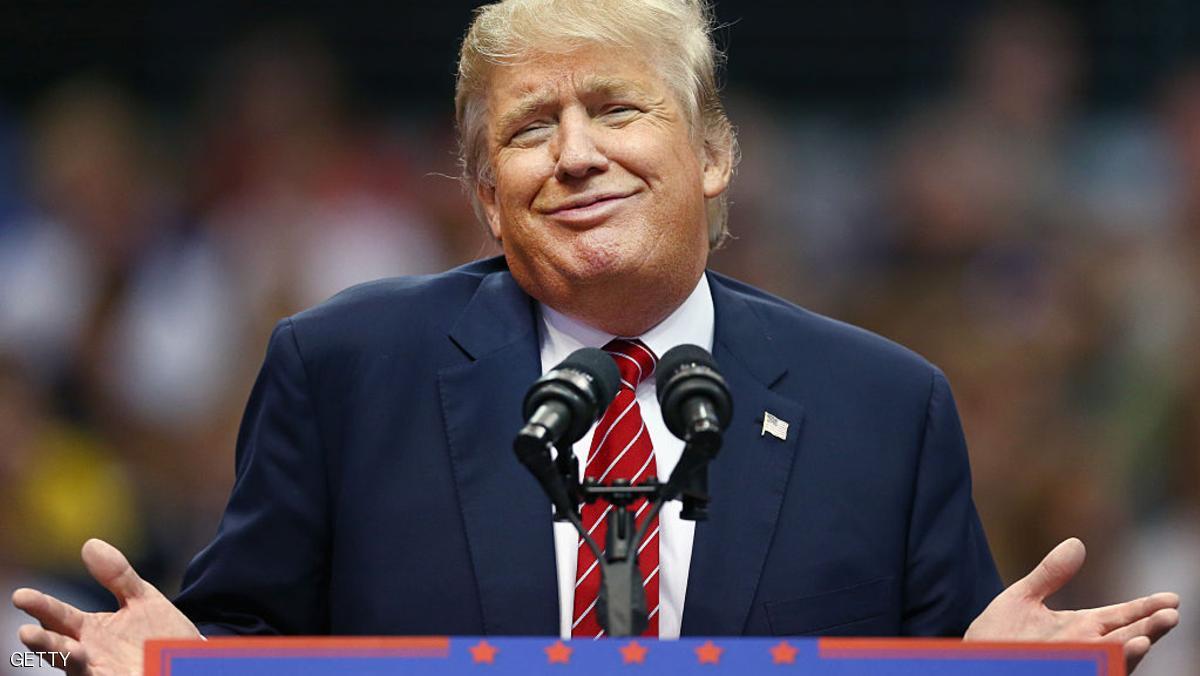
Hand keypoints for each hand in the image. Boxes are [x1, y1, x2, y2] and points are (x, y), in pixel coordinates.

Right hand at [12, 538, 201, 674]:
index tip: (21, 596)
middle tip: (26, 632)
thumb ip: (117, 576)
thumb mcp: (141, 599)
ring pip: (74, 667)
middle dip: (42, 641)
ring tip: (63, 650)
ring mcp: (99, 671)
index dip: (41, 606)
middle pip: (58, 646)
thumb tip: (89, 543)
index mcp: (90, 629)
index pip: (58, 616)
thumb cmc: (160, 633)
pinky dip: (91, 673)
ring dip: (64, 660)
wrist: (189, 662)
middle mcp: (89, 653)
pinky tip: (88, 660)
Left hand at [964, 538, 1178, 672]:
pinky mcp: (1068, 673)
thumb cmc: (998, 636)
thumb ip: (1051, 574)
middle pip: (1125, 638)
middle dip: (1148, 628)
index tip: (1171, 599)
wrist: (975, 662)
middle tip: (1172, 614)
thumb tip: (1077, 542)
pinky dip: (1102, 666)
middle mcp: (1083, 648)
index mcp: (1079, 628)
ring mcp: (1075, 664)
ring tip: (1144, 638)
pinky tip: (1109, 654)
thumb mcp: (1022, 598)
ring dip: (1129, 651)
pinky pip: (1090, 671)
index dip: (1145, 608)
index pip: (1120, 617)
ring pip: (1111, 659)